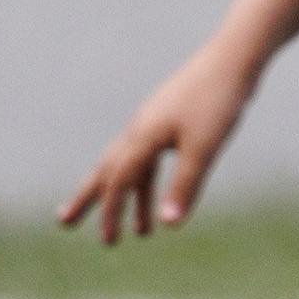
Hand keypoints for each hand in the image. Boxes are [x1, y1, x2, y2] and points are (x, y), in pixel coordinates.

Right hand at [59, 45, 254, 240]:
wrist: (234, 58)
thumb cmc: (219, 101)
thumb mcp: (204, 148)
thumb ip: (186, 185)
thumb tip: (169, 224)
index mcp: (143, 136)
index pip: (118, 181)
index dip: (111, 212)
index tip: (109, 241)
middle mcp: (140, 128)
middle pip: (106, 170)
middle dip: (88, 198)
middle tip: (64, 222)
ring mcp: (153, 121)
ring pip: (130, 164)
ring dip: (130, 197)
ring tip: (141, 233)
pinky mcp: (169, 117)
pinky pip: (149, 155)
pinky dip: (149, 178)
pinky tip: (158, 190)